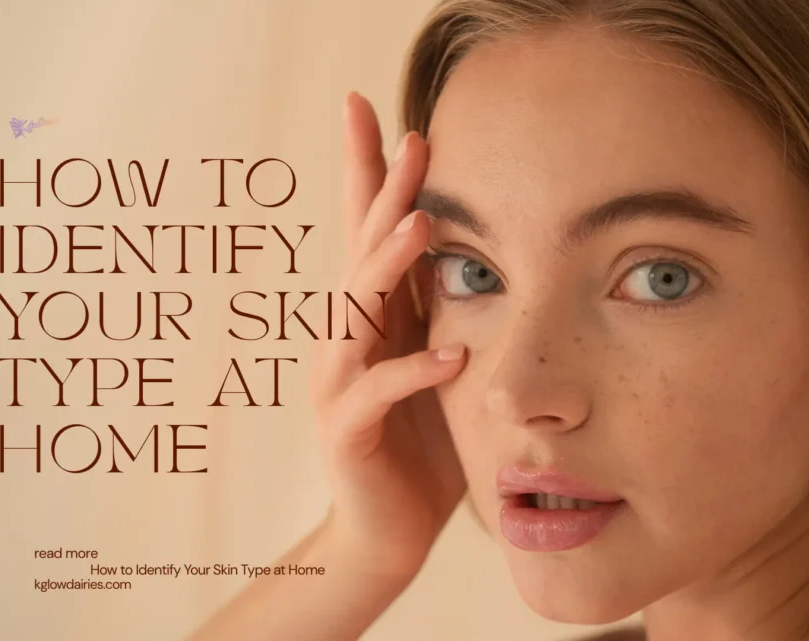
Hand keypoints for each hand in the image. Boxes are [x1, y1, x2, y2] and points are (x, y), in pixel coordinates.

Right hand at [309, 92, 466, 578]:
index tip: (372, 108)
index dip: (369, 169)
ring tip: (424, 223)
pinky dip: (416, 372)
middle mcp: (346, 336)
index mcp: (372, 313)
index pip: (367, 227)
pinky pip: (381, 393)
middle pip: (361, 249)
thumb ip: (435, 307)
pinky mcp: (348, 428)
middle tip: (410, 139)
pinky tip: (453, 357)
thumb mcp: (433, 358)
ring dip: (390, 265)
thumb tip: (469, 244)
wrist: (385, 528)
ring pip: (359, 309)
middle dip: (383, 191)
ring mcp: (339, 380)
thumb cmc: (417, 441)